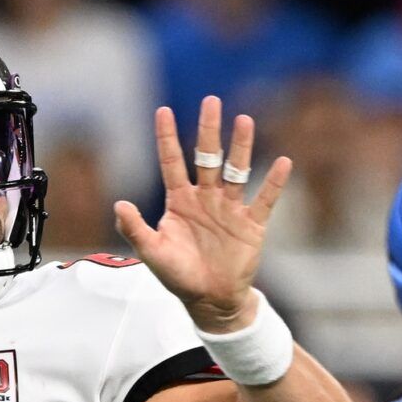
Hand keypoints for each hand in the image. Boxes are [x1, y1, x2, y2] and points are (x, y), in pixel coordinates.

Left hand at [115, 98, 290, 333]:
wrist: (210, 300)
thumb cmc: (178, 275)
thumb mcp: (152, 253)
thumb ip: (135, 228)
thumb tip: (118, 204)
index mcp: (180, 201)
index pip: (172, 162)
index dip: (167, 138)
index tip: (163, 111)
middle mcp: (206, 198)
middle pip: (207, 157)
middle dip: (209, 130)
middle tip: (211, 101)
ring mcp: (230, 208)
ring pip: (236, 171)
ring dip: (240, 147)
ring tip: (243, 121)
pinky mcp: (252, 224)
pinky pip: (264, 200)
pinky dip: (274, 183)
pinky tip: (283, 162)